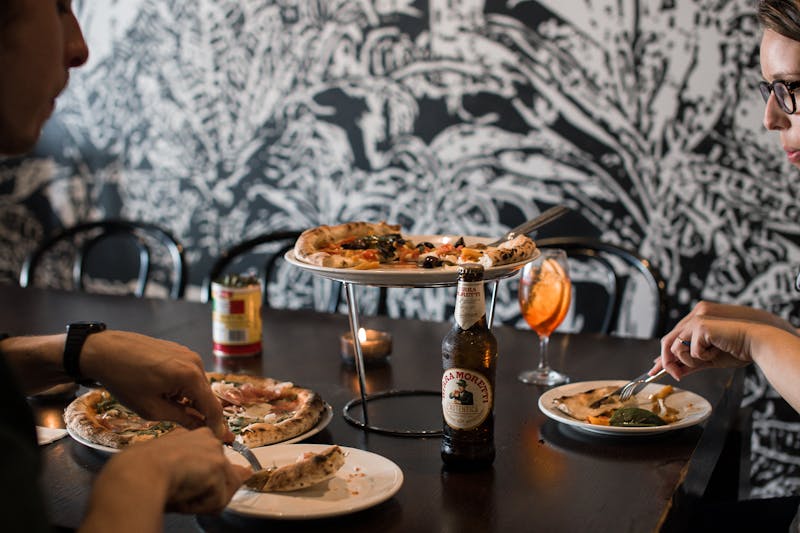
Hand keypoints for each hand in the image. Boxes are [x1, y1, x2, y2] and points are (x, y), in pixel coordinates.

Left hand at [80, 330, 231, 440]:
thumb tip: (200, 428)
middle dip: (200, 413)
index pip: (213, 408)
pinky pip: (189, 374)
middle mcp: (196, 363)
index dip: (216, 427)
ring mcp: (188, 354)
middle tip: (189, 429)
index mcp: (191, 377)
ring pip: (197, 385)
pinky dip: (183, 387)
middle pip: (206, 396)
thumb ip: (181, 419)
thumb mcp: (151, 408)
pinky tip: (163, 391)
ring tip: (166, 406)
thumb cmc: (125, 381)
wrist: (105, 351)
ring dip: (189, 399)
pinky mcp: (180, 350)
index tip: (218, 441)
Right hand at [84, 429, 251, 529]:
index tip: (181, 484)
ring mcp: (214, 450)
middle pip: (221, 477)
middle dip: (205, 491)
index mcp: (189, 436)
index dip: (199, 481)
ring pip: (222, 491)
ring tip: (179, 494)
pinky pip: (217, 502)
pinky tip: (181, 495)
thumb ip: (209, 473)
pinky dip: (199, 507)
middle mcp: (206, 438)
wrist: (133, 476)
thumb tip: (248, 473)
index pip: (209, 462)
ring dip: (202, 501)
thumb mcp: (175, 472)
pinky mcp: (218, 466)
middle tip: (177, 490)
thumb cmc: (140, 474)